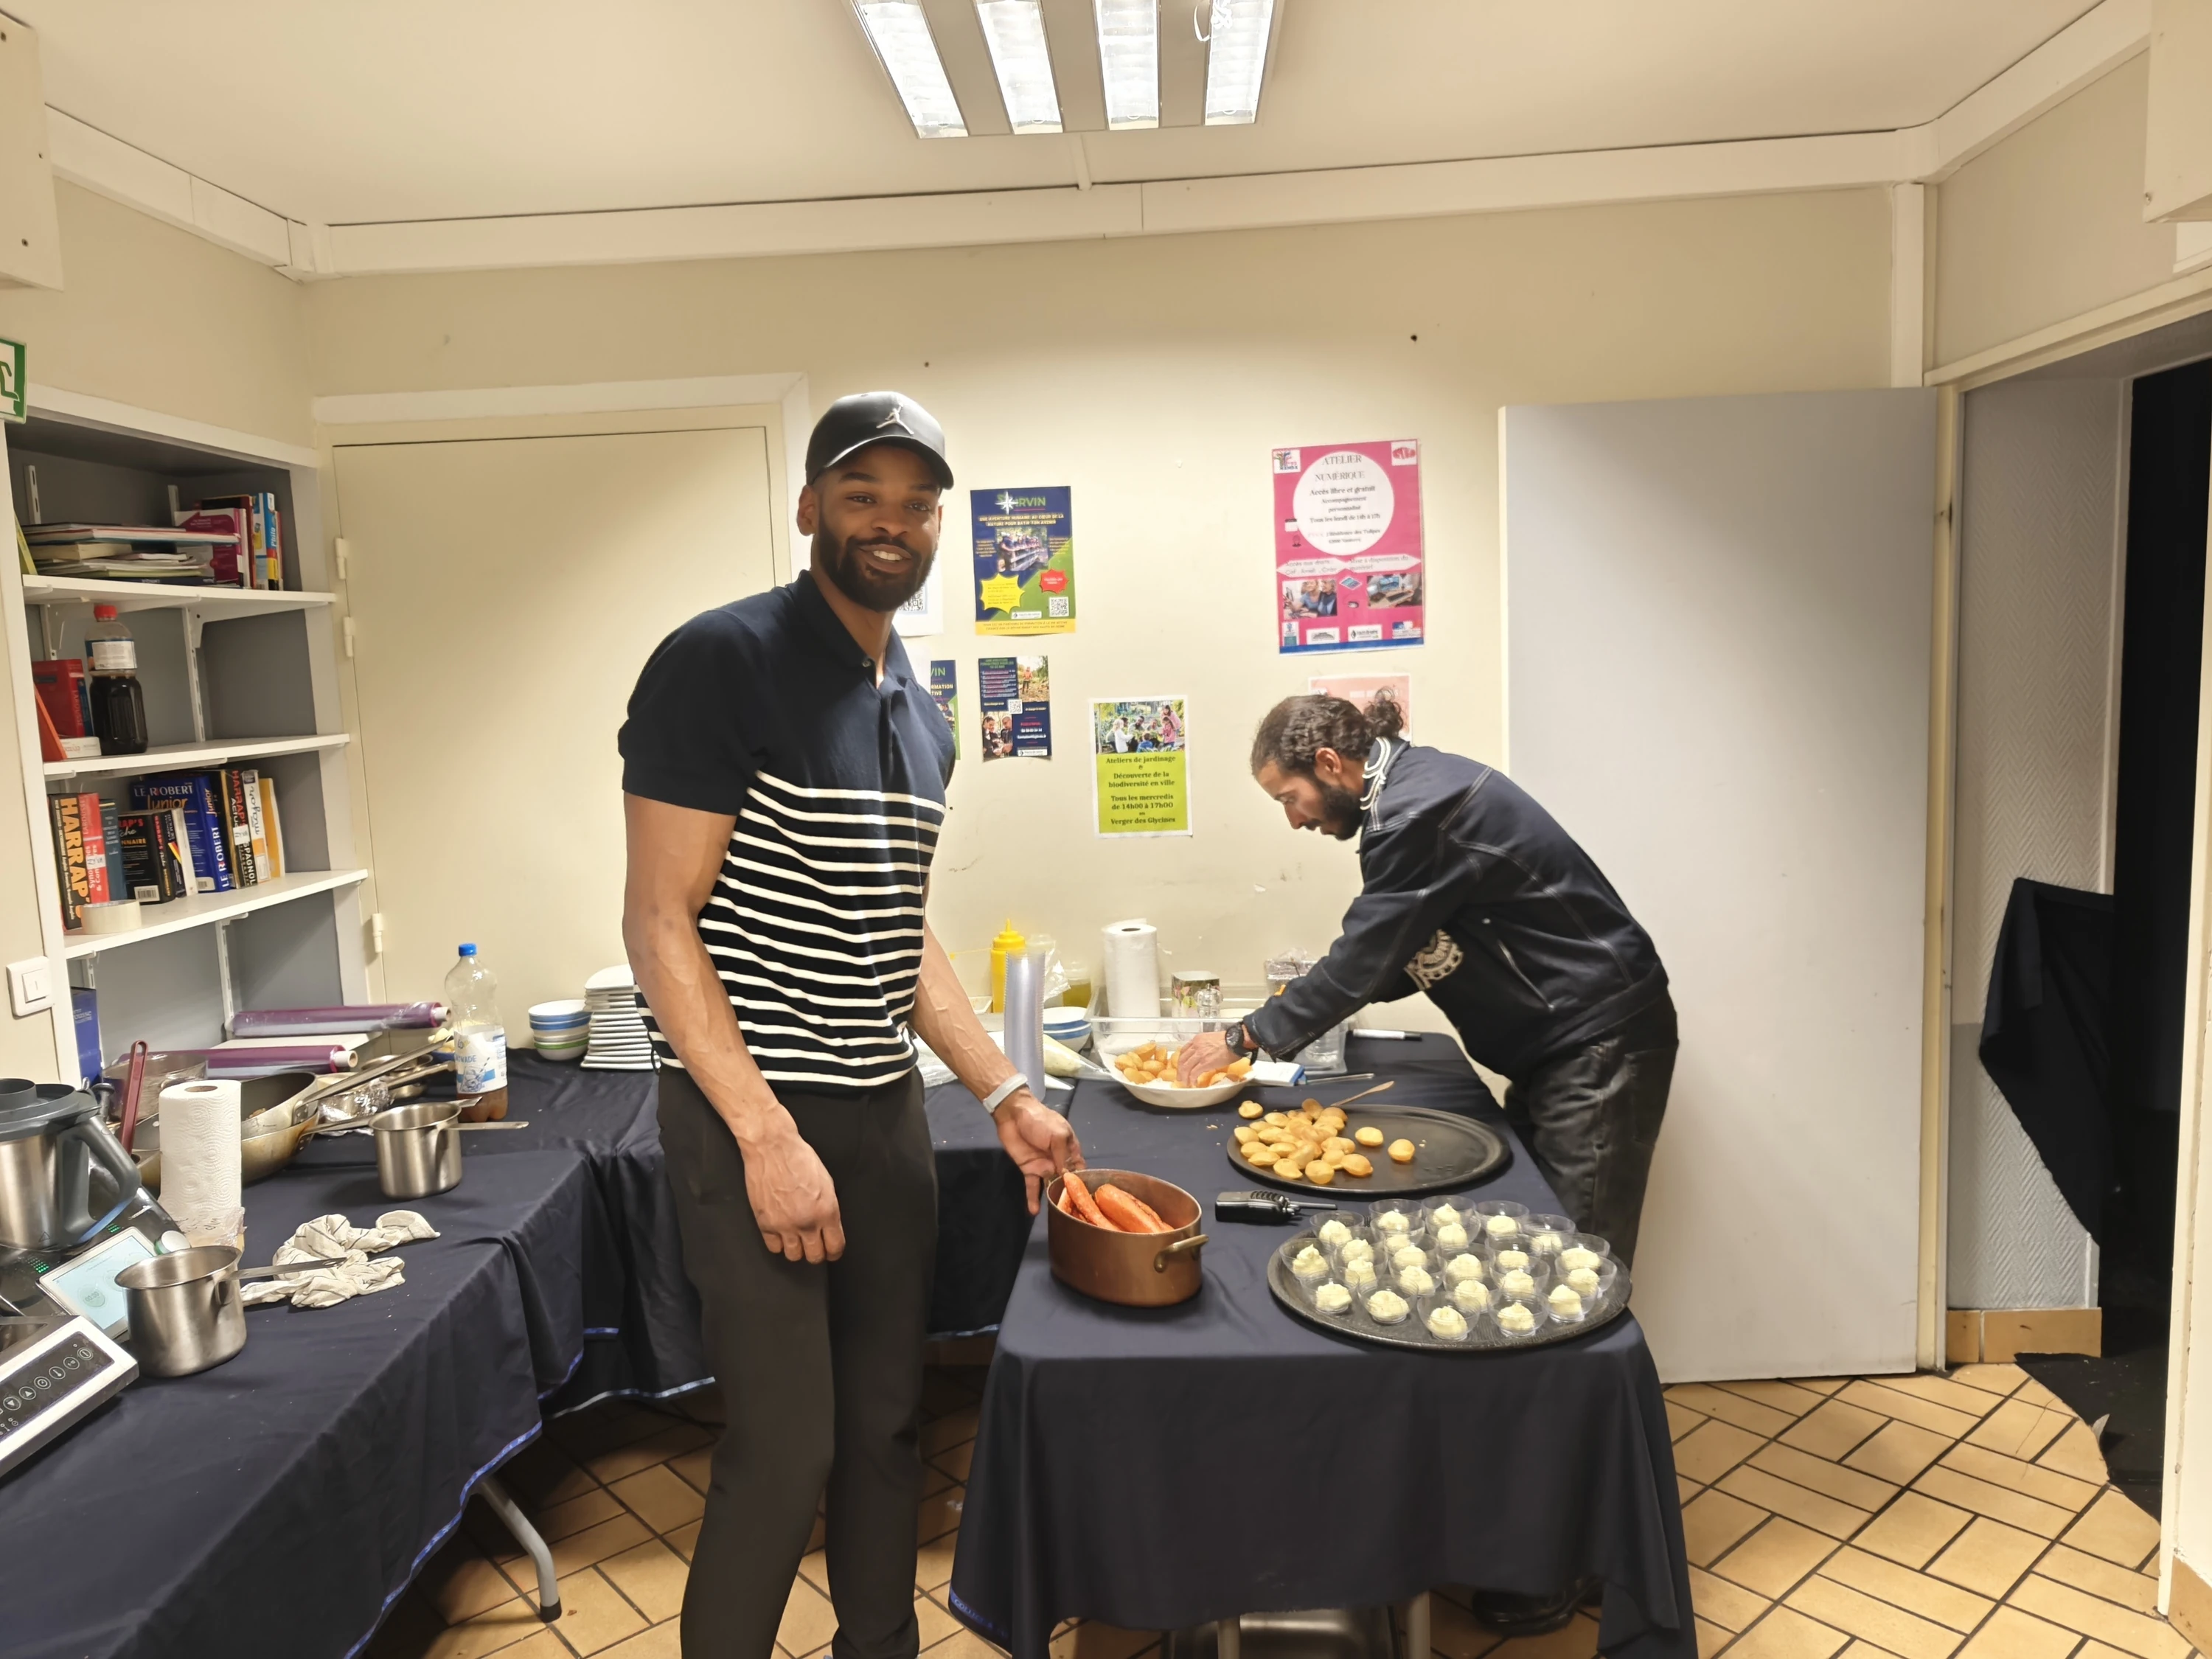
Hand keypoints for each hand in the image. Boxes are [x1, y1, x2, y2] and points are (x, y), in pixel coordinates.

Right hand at [739, 1123, 844, 1262]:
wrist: (772, 1148)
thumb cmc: (800, 1158)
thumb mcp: (826, 1182)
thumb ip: (828, 1208)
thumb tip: (829, 1226)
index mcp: (827, 1211)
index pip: (835, 1246)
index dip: (834, 1252)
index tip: (831, 1251)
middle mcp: (807, 1222)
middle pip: (815, 1256)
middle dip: (816, 1253)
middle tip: (814, 1246)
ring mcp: (784, 1225)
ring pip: (794, 1256)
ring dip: (797, 1250)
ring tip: (796, 1240)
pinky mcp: (765, 1224)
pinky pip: (774, 1247)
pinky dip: (778, 1243)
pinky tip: (781, 1234)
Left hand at [994, 1094, 1083, 1214]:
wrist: (1013, 1115)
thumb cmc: (1040, 1121)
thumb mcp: (1058, 1135)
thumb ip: (1063, 1156)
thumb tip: (1067, 1177)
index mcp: (1071, 1149)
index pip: (1080, 1168)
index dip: (1084, 1181)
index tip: (1088, 1198)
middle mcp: (1059, 1160)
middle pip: (1067, 1181)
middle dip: (1070, 1195)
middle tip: (1074, 1213)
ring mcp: (1044, 1166)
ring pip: (1051, 1186)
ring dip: (1053, 1199)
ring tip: (1057, 1215)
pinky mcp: (1029, 1170)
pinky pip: (1032, 1187)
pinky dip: (1032, 1198)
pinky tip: (1034, 1211)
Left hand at [1176, 1030, 1234, 1084]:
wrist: (1236, 1041)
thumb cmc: (1230, 1040)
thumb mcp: (1212, 1040)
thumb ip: (1205, 1046)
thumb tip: (1205, 1056)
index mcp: (1197, 1039)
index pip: (1184, 1051)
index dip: (1181, 1061)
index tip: (1181, 1067)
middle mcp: (1196, 1046)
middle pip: (1182, 1060)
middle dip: (1180, 1071)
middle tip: (1180, 1077)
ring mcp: (1199, 1054)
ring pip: (1186, 1067)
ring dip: (1184, 1077)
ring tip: (1186, 1082)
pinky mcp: (1205, 1063)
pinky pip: (1194, 1073)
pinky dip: (1192, 1079)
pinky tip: (1194, 1082)